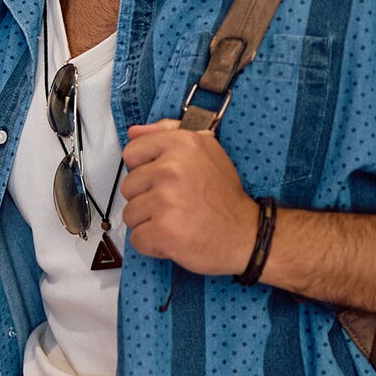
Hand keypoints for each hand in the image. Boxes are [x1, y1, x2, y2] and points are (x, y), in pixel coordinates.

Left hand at [120, 119, 256, 275]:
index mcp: (182, 144)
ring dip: (149, 222)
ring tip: (176, 220)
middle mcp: (172, 169)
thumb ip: (166, 134)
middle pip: (128, 186)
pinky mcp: (163, 231)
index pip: (131, 153)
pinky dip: (153, 244)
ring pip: (130, 214)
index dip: (144, 169)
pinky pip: (136, 238)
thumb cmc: (224, 197)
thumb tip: (135, 132)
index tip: (163, 179)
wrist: (246, 235)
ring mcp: (166, 200)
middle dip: (146, 198)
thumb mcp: (205, 152)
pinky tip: (175, 237)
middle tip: (176, 203)